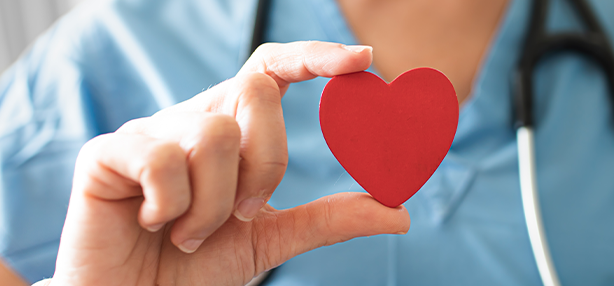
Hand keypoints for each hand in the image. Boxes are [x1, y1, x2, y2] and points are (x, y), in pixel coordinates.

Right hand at [49, 41, 408, 285]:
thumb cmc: (196, 267)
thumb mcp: (272, 239)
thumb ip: (329, 220)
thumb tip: (399, 213)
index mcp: (230, 131)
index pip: (271, 71)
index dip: (314, 57)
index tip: (363, 60)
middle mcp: (192, 120)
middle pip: (255, 91)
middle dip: (267, 161)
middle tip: (244, 212)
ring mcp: (149, 133)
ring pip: (214, 134)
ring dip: (215, 204)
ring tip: (190, 233)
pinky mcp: (106, 154)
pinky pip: (161, 159)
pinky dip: (172, 207)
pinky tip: (157, 225)